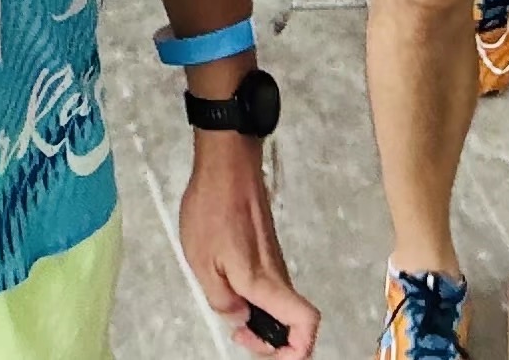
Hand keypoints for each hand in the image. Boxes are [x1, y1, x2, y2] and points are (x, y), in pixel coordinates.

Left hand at [180, 130, 319, 354]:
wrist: (226, 166)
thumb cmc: (213, 209)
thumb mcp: (202, 261)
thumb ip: (222, 300)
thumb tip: (240, 321)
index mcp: (265, 281)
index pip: (306, 323)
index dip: (296, 349)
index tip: (268, 351)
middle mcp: (278, 274)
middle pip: (294, 323)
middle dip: (271, 341)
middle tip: (239, 335)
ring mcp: (275, 263)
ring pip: (281, 307)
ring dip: (262, 321)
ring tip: (231, 314)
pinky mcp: (266, 252)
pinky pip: (271, 290)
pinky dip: (256, 302)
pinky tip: (231, 292)